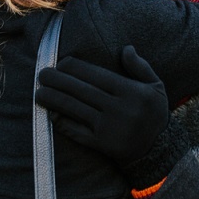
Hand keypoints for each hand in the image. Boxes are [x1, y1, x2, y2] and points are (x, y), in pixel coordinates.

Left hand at [36, 46, 169, 166]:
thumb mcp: (156, 86)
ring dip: (54, 99)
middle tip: (42, 74)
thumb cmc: (154, 114)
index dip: (76, 68)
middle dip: (59, 81)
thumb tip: (126, 48)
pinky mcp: (102, 145)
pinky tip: (51, 114)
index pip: (97, 75)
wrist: (158, 150)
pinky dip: (62, 122)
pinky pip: (77, 131)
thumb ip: (140, 67)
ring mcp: (109, 128)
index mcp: (131, 91)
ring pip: (76, 109)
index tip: (62, 63)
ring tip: (40, 92)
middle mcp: (119, 109)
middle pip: (82, 91)